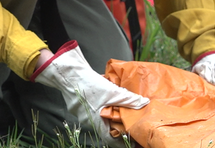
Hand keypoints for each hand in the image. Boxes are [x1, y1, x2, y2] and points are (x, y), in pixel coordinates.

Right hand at [31, 41, 149, 147]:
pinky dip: (102, 108)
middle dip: (118, 128)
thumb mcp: (113, 92)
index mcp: (96, 122)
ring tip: (121, 111)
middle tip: (130, 124)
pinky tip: (108, 100)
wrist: (70, 74)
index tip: (132, 141)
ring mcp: (82, 114)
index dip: (122, 142)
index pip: (110, 140)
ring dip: (110, 116)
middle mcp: (88, 121)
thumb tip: (144, 103)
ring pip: (99, 119)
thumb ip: (129, 99)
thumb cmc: (91, 86)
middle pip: (105, 129)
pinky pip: (93, 111)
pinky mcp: (79, 106)